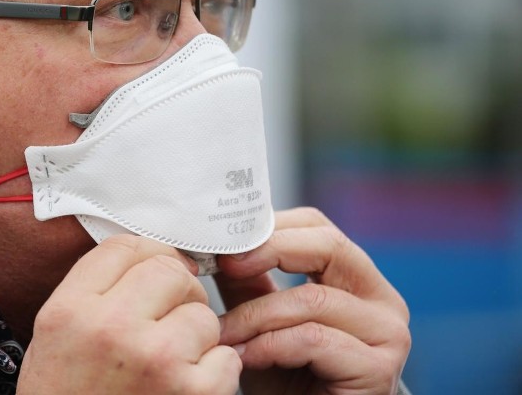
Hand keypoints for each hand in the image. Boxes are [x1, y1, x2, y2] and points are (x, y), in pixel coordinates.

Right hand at [18, 234, 241, 393]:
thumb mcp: (55, 335)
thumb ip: (92, 289)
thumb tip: (148, 255)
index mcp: (71, 309)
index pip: (124, 248)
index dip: (147, 255)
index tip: (155, 270)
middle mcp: (111, 328)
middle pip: (169, 271)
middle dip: (176, 291)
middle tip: (167, 317)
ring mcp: (155, 360)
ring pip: (203, 313)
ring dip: (196, 334)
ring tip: (171, 360)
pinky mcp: (191, 393)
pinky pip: (227, 357)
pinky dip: (216, 372)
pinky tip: (187, 385)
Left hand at [216, 207, 410, 394]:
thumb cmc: (287, 380)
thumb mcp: (260, 321)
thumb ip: (247, 282)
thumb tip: (217, 243)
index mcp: (356, 278)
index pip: (317, 227)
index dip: (270, 227)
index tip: (226, 240)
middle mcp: (382, 300)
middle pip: (329, 246)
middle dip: (269, 251)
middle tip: (224, 263)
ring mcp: (387, 333)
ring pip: (313, 298)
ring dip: (256, 315)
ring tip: (224, 333)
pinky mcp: (379, 369)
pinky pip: (315, 339)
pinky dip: (271, 345)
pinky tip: (246, 357)